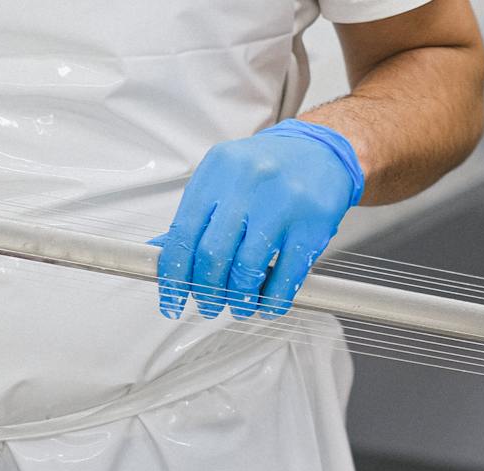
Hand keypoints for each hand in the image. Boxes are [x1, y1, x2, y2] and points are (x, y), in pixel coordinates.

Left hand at [156, 119, 364, 319]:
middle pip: (212, 254)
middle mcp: (247, 184)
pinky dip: (272, 301)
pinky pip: (286, 276)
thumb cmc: (268, 169)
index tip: (172, 302)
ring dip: (239, 299)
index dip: (173, 278)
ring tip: (239, 306)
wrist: (321, 151)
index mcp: (217, 172)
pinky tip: (267, 304)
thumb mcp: (223, 178)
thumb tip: (162, 256)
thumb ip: (196, 216)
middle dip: (207, 291)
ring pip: (247, 269)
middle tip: (209, 305)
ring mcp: (282, 204)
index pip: (182, 235)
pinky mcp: (312, 226)